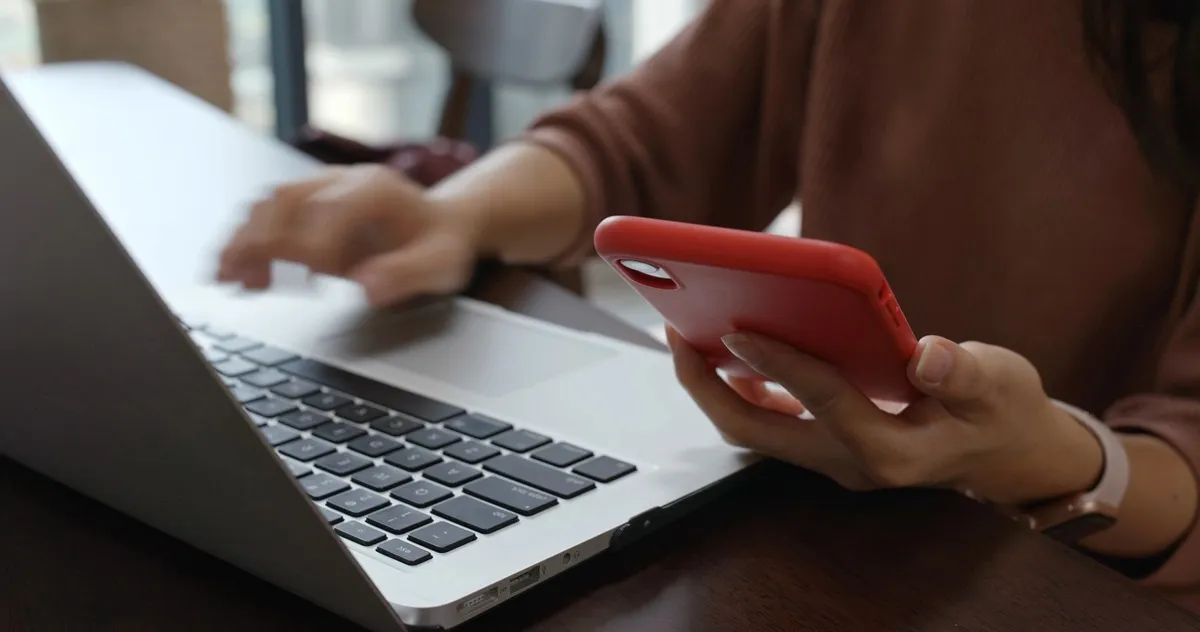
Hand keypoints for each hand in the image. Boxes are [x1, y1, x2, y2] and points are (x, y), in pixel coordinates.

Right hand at [217, 165, 483, 305]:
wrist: (440, 223)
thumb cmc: (439, 245)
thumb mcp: (440, 264)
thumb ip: (408, 274)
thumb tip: (369, 287)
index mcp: (376, 189)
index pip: (333, 208)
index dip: (315, 242)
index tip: (306, 276)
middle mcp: (343, 180)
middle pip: (289, 199)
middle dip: (262, 239)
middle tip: (241, 278)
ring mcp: (322, 187)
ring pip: (270, 203)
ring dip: (245, 239)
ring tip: (227, 276)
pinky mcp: (309, 201)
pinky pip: (268, 212)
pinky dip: (246, 238)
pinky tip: (234, 269)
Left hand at [667, 328, 1103, 504]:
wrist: (1011, 454)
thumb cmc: (1004, 412)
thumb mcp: (1002, 385)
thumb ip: (968, 374)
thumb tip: (931, 357)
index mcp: (894, 451)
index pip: (823, 401)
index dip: (779, 363)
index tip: (738, 326)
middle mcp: (853, 463)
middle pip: (759, 434)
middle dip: (709, 386)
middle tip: (677, 332)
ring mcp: (835, 460)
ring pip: (756, 432)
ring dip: (716, 388)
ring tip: (688, 334)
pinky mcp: (828, 446)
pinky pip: (769, 423)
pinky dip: (742, 389)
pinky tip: (730, 351)